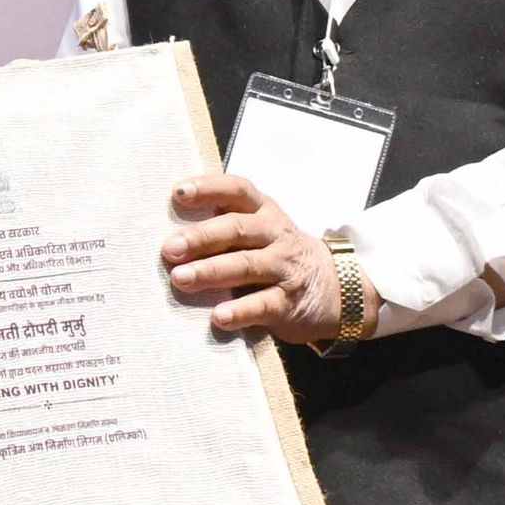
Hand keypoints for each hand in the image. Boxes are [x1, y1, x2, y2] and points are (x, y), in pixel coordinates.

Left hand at [161, 173, 346, 341]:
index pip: (238, 190)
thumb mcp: (259, 234)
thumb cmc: (278, 257)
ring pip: (247, 264)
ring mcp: (285, 268)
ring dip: (211, 271)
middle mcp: (275, 235)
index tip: (179, 193)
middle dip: (201, 237)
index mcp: (263, 213)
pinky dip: (240, 311)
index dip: (209, 188)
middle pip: (238, 228)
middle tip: (169, 249)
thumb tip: (164, 233)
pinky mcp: (289, 302)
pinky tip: (218, 317)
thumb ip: (224, 229)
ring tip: (180, 279)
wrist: (340, 291)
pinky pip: (263, 304)